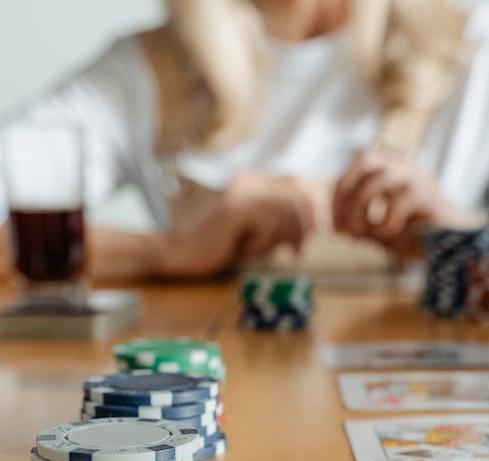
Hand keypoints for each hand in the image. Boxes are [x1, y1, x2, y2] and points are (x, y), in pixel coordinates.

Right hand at [157, 173, 323, 276]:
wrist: (174, 251)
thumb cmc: (217, 246)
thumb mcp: (256, 232)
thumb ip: (280, 224)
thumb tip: (313, 226)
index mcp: (255, 181)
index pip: (299, 184)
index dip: (313, 209)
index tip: (312, 236)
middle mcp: (249, 180)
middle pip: (298, 193)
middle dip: (305, 225)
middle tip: (298, 251)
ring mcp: (240, 192)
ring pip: (285, 210)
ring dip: (280, 237)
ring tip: (261, 251)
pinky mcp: (232, 209)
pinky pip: (267, 223)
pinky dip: (262, 242)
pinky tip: (243, 248)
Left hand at [332, 148, 484, 257]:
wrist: (458, 247)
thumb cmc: (419, 237)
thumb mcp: (382, 230)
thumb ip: (362, 224)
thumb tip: (336, 225)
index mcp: (394, 169)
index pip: (357, 166)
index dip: (339, 194)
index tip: (337, 226)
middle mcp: (406, 167)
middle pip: (365, 160)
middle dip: (345, 193)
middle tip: (344, 226)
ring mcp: (419, 177)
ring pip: (378, 179)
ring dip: (360, 209)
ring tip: (361, 234)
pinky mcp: (429, 194)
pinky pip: (398, 202)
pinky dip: (385, 222)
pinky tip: (389, 235)